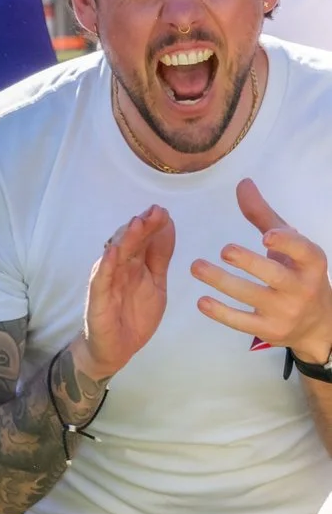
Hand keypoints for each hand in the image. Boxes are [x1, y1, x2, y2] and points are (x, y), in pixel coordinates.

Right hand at [77, 204, 172, 381]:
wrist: (115, 349)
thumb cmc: (134, 315)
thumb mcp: (156, 284)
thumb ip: (160, 258)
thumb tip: (168, 227)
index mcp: (134, 264)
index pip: (143, 240)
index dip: (152, 226)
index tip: (164, 212)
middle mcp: (119, 268)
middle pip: (129, 243)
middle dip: (141, 227)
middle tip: (155, 211)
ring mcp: (106, 280)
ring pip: (115, 256)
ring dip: (125, 239)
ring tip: (136, 224)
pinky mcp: (97, 297)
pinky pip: (101, 278)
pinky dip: (106, 265)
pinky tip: (113, 252)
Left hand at [190, 180, 331, 363]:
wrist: (317, 324)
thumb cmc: (296, 273)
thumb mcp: (288, 246)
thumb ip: (263, 216)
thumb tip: (242, 183)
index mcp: (310, 264)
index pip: (304, 252)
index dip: (287, 244)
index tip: (266, 236)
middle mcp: (301, 289)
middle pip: (275, 276)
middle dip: (250, 263)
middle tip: (224, 250)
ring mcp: (286, 312)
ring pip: (253, 298)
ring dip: (223, 282)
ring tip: (196, 267)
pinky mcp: (270, 330)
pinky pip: (243, 322)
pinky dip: (221, 313)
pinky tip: (201, 301)